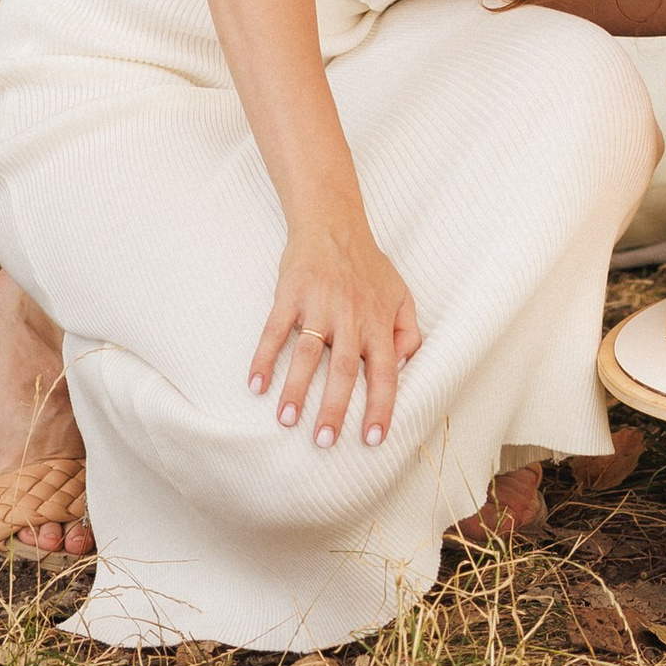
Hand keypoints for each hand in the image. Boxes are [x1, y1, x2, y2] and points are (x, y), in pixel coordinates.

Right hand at [249, 214, 420, 447]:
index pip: (385, 372)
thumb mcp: (400, 295)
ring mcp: (320, 304)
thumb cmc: (367, 266)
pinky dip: (264, 358)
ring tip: (287, 420)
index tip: (373, 439)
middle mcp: (351, 316)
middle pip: (343, 371)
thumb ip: (408, 332)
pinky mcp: (291, 294)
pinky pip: (275, 330)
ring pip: (308, 354)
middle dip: (333, 409)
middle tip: (323, 442)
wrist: (334, 223)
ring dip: (296, 389)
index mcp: (379, 321)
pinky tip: (256, 384)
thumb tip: (402, 368)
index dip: (381, 407)